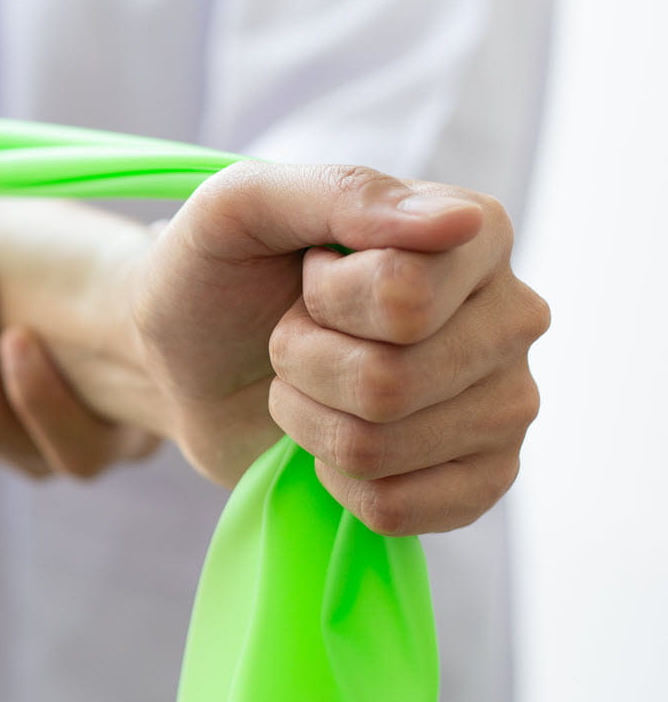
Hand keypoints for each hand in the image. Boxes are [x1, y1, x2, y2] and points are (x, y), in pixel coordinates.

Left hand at [0, 244, 161, 479]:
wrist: (101, 302)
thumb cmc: (144, 286)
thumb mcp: (158, 282)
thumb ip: (154, 272)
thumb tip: (155, 238)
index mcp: (126, 436)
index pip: (71, 448)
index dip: (35, 396)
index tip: (17, 332)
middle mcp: (64, 458)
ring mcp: (12, 451)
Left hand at [127, 163, 548, 534]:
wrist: (192, 361)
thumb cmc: (221, 273)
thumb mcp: (243, 207)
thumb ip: (340, 192)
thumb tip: (455, 222)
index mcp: (473, 231)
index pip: (406, 298)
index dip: (325, 300)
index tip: (307, 277)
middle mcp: (510, 315)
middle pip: (391, 382)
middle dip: (303, 365)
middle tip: (292, 338)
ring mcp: (505, 403)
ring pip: (385, 447)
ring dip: (308, 421)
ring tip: (307, 384)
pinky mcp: (481, 478)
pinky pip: (399, 509)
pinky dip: (334, 482)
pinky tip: (333, 443)